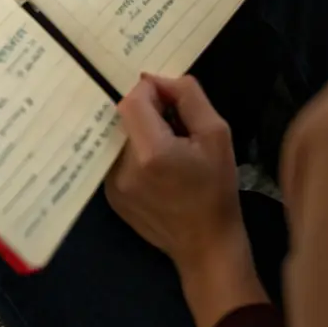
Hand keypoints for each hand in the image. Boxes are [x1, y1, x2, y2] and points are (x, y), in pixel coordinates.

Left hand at [106, 75, 266, 326]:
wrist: (206, 245)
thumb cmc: (216, 188)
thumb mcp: (217, 134)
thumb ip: (188, 97)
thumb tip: (160, 80)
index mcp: (150, 151)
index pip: (133, 99)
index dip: (151, 89)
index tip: (172, 97)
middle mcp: (123, 167)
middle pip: (126, 117)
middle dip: (149, 111)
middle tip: (176, 124)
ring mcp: (112, 184)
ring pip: (122, 135)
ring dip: (142, 131)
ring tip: (169, 149)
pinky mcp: (111, 196)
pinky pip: (119, 157)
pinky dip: (136, 152)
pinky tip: (159, 169)